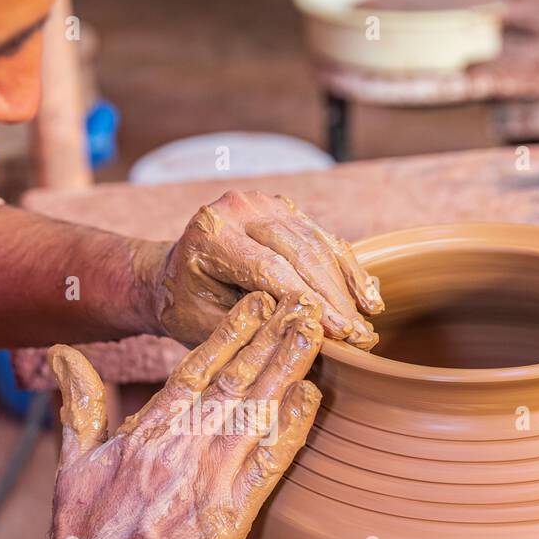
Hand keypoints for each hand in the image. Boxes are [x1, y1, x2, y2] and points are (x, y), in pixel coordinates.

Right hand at [29, 291, 323, 538]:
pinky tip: (313, 399)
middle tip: (303, 301)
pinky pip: (268, 465)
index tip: (259, 303)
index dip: (233, 331)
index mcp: (147, 431)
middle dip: (272, 337)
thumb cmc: (82, 538)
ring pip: (257, 412)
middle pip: (237, 381)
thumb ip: (78, 403)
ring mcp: (208, 482)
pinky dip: (291, 429)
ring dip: (289, 368)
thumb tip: (64, 355)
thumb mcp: (73, 463)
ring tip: (315, 331)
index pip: (198, 368)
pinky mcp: (230, 519)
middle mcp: (181, 448)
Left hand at [151, 190, 383, 349]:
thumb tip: (306, 327)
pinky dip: (345, 269)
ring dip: (345, 286)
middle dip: (334, 297)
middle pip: (300, 253)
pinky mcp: (284, 209)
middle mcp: (239, 208)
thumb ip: (252, 323)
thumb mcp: (207, 325)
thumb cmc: (185, 308)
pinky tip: (367, 298)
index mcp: (211, 233)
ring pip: (317, 244)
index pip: (270, 268)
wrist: (172, 277)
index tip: (340, 334)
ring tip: (366, 323)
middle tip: (360, 335)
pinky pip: (322, 239)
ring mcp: (264, 203)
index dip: (309, 301)